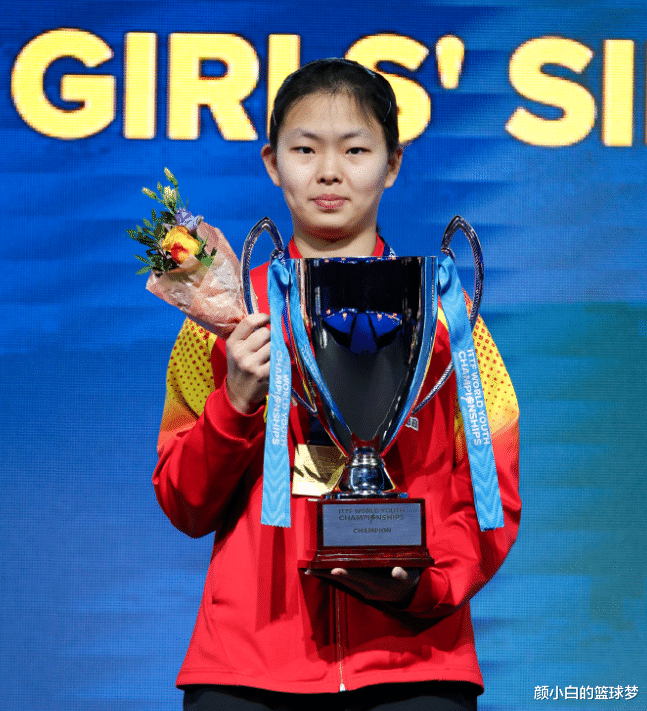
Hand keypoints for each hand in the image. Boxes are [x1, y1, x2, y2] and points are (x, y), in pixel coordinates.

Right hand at [225, 313, 270, 413]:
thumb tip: (267, 319)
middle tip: (268, 343)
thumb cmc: (240, 367)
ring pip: (274, 345)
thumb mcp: (235, 350)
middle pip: (265, 333)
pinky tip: (273, 363)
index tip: (268, 319)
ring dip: (276, 348)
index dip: (262, 317)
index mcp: (232, 343)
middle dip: (270, 336)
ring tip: (270, 354)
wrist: (238, 394)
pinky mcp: (263, 374)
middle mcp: (240, 353)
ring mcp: (251, 364)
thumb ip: (247, 335)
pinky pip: (278, 358)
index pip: (249, 322)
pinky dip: (279, 359)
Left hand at [306, 566, 420, 604]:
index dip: (347, 573)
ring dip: (326, 576)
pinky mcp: (362, 588)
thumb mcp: (410, 576)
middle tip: (310, 568)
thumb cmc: (409, 580)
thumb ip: (403, 574)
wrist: (409, 595)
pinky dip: (332, 577)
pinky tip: (322, 572)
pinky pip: (345, 583)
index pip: (360, 577)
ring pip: (342, 582)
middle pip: (345, 580)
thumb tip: (396, 572)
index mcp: (379, 584)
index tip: (334, 570)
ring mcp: (364, 590)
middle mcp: (368, 589)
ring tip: (310, 569)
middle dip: (327, 574)